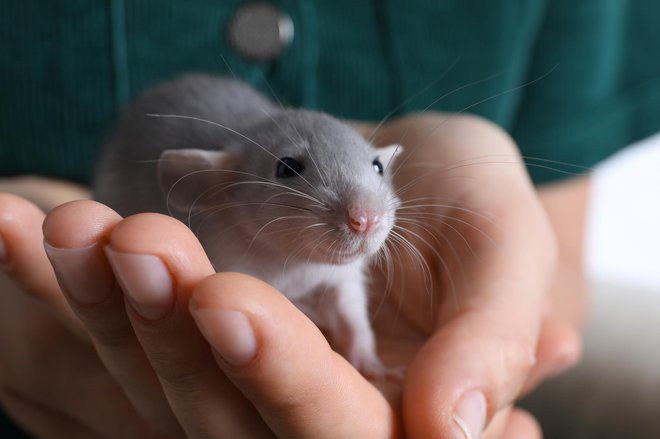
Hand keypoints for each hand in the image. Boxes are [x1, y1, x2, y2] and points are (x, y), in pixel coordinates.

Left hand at [0, 111, 581, 437]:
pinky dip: (80, 288)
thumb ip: (493, 336)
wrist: (419, 173)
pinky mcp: (199, 343)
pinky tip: (33, 231)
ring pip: (161, 380)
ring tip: (78, 226)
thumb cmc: (475, 202)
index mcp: (392, 417)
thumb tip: (455, 428)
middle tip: (130, 242)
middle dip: (171, 334)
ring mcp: (245, 382)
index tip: (224, 301)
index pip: (335, 429)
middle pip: (224, 414)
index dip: (281, 375)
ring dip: (112, 306)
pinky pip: (131, 332)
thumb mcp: (504, 247)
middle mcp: (307, 413)